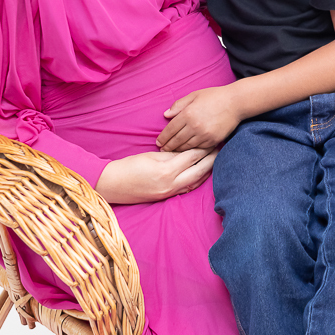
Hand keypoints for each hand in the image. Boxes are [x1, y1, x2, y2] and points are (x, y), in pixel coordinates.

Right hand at [95, 148, 218, 203]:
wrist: (113, 185)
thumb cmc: (129, 167)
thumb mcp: (150, 156)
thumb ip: (170, 155)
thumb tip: (185, 152)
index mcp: (166, 170)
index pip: (192, 156)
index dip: (203, 147)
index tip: (213, 138)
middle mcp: (171, 183)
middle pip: (199, 170)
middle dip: (211, 158)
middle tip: (221, 147)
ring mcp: (170, 192)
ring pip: (196, 181)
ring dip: (207, 170)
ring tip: (215, 159)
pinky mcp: (166, 197)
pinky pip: (187, 188)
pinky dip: (197, 180)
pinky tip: (202, 174)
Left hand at [156, 87, 240, 151]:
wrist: (235, 102)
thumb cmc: (214, 96)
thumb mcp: (194, 95)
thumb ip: (179, 105)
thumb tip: (166, 115)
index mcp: (188, 113)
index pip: (171, 129)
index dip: (163, 137)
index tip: (158, 142)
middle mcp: (195, 126)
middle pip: (177, 140)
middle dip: (168, 146)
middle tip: (162, 150)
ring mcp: (204, 134)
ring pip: (187, 147)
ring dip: (178, 150)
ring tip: (172, 152)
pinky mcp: (213, 140)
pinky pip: (198, 148)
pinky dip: (191, 151)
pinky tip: (187, 151)